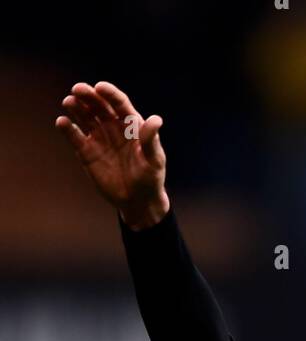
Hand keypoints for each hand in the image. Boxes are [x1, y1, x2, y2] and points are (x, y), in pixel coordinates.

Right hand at [56, 81, 168, 228]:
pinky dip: (67, 129)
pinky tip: (62, 122)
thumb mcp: (154, 160)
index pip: (119, 103)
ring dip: (76, 107)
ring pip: (85, 117)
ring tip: (69, 102)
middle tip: (77, 89)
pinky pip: (75, 136)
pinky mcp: (87, 152)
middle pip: (98, 105)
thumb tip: (156, 120)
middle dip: (88, 96)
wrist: (138, 201)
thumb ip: (151, 140)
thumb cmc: (150, 178)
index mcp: (130, 124)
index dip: (109, 94)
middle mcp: (112, 126)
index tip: (99, 87)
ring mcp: (98, 138)